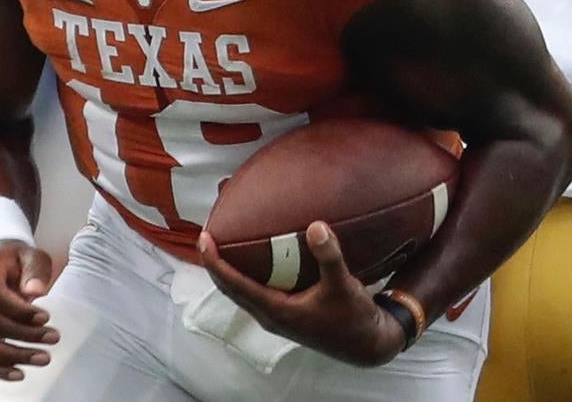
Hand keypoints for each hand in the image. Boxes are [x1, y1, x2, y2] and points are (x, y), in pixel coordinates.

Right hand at [0, 240, 59, 380]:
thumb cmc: (17, 258)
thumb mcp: (31, 253)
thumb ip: (34, 269)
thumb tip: (35, 291)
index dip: (19, 310)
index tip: (46, 317)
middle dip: (22, 335)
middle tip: (53, 338)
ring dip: (11, 356)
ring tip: (43, 358)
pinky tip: (20, 374)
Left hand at [199, 221, 406, 366]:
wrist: (367, 344)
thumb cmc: (353, 318)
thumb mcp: (343, 285)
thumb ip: (329, 256)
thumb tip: (316, 226)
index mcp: (276, 310)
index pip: (234, 285)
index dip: (215, 262)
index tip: (204, 238)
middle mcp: (269, 315)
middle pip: (229, 288)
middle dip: (215, 262)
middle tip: (207, 233)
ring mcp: (276, 316)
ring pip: (240, 291)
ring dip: (228, 269)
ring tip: (223, 242)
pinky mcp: (284, 313)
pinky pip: (254, 291)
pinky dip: (246, 273)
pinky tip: (253, 256)